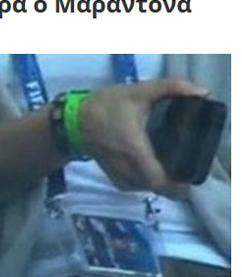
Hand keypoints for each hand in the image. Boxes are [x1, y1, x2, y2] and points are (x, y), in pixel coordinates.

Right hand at [79, 79, 207, 197]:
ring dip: (157, 184)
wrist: (74, 120)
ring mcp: (117, 173)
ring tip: (170, 171)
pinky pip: (131, 186)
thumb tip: (201, 92)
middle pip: (154, 187)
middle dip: (171, 184)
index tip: (188, 180)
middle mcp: (126, 167)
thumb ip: (171, 88)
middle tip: (184, 171)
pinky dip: (143, 183)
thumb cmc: (106, 106)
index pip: (157, 180)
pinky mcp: (111, 174)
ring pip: (142, 188)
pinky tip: (149, 172)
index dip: (175, 186)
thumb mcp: (138, 92)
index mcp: (135, 150)